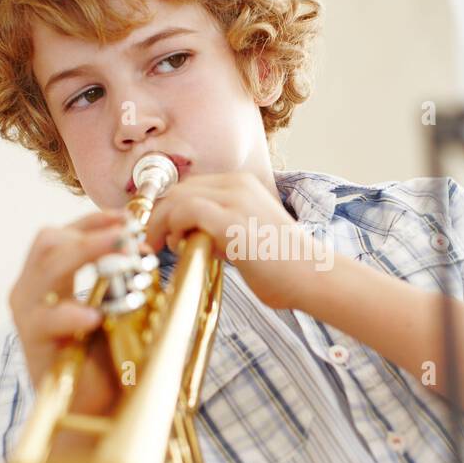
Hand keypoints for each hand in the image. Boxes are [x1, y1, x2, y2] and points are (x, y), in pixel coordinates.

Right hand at [7, 209, 125, 412]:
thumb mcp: (112, 306)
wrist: (91, 405)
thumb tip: (143, 247)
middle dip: (90, 233)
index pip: (64, 233)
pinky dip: (71, 314)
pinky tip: (96, 314)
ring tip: (120, 255)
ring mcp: (28, 315)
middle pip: (49, 243)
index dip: (94, 220)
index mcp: (47, 277)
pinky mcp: (32, 343)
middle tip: (127, 233)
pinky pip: (46, 321)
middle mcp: (31, 290)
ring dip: (85, 257)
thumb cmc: (102, 353)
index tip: (128, 217)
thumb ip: (120, 277)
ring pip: (45, 271)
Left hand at [143, 172, 331, 310]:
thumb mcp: (248, 236)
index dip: (167, 207)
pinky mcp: (230, 221)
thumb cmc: (284, 265)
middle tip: (150, 241)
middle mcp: (238, 185)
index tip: (157, 231)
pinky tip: (177, 246)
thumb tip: (191, 238)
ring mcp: (235, 200)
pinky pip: (185, 212)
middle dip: (158, 214)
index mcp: (243, 185)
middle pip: (179, 189)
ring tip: (158, 246)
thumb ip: (220, 231)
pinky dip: (171, 227)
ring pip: (177, 198)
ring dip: (159, 222)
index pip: (190, 187)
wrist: (313, 277)